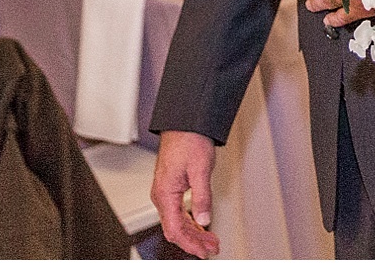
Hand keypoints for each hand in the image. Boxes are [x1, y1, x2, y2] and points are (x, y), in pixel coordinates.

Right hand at [151, 131, 220, 257]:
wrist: (185, 123)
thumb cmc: (189, 140)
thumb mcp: (201, 169)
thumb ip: (203, 197)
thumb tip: (205, 220)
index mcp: (165, 194)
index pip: (175, 229)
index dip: (190, 244)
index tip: (204, 251)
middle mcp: (162, 196)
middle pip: (176, 229)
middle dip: (194, 241)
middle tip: (212, 248)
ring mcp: (166, 193)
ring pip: (178, 222)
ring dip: (194, 233)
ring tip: (211, 240)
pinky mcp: (171, 188)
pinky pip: (179, 212)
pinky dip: (191, 222)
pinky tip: (202, 226)